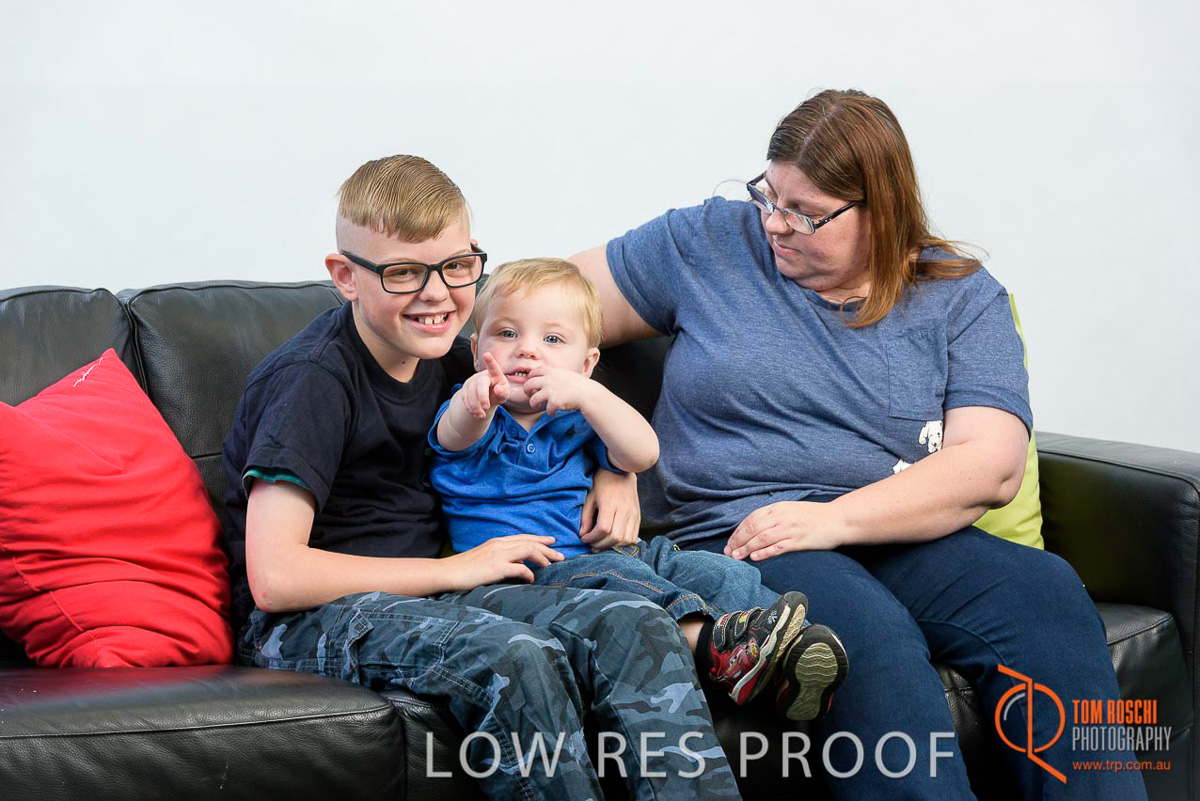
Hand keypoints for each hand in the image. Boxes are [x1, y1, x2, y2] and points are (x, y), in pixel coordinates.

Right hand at [445, 535, 563, 588]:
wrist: (447, 572)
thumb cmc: (464, 569)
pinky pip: (519, 568)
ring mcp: (498, 555)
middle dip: (548, 549)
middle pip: (530, 542)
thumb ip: (503, 560)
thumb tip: (520, 567)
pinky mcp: (495, 568)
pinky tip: (532, 579)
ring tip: (552, 566)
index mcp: (497, 542)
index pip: (524, 537)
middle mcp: (499, 545)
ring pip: (528, 551)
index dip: (540, 539)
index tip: (552, 542)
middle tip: (561, 556)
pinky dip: (528, 573)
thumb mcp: (486, 559)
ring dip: (543, 558)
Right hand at [460, 352, 509, 418]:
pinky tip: (476, 414)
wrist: (487, 397)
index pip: (493, 367)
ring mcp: (472, 382)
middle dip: (482, 396)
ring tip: (482, 416)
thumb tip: (498, 389)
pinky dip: (470, 407)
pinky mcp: (465, 389)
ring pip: (470, 393)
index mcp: (495, 374)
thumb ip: (504, 392)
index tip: (486, 354)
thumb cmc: (499, 392)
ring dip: (475, 406)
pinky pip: (464, 398)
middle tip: (486, 407)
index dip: (490, 361)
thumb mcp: (504, 393)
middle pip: (480, 384)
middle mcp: (482, 376)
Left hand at [523, 366, 595, 416]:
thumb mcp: (565, 374)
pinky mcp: (554, 402)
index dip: (529, 378)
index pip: (534, 372)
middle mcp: (548, 380)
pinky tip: (554, 412)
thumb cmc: (579, 385)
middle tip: (529, 395)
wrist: (588, 393)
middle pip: (528, 385)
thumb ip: (553, 376)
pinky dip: (550, 412)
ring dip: (534, 404)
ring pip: (533, 400)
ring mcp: (550, 391)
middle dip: (526, 391)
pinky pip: (546, 410)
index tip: (530, 383)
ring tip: (537, 406)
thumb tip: (543, 380)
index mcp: (551, 371)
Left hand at [581, 469, 640, 550]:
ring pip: (626, 540)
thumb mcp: (590, 496)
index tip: (584, 538)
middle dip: (601, 545)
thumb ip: (586, 516)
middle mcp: (625, 509)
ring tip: (602, 544)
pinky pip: (633, 536)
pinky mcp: (638, 516)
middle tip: (591, 545)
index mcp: (610, 503)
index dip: (592, 538)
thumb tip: (583, 534)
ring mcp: (634, 513)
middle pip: (616, 537)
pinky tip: (612, 540)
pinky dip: (623, 543)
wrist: (621, 471)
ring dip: (613, 546)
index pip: (604, 528)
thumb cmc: (602, 482)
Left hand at [724, 501, 846, 560]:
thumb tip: (754, 528)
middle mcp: (782, 516)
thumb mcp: (791, 509)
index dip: (738, 531)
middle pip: (753, 528)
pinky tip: (755, 558)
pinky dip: (764, 552)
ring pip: (762, 538)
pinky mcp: (799, 541)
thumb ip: (774, 516)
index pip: (751, 519)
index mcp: (778, 507)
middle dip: (738, 541)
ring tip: (736, 557)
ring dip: (746, 548)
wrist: (839, 519)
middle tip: (729, 552)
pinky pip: (778, 547)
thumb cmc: (814, 516)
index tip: (730, 542)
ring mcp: (790, 529)